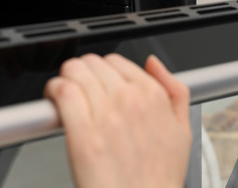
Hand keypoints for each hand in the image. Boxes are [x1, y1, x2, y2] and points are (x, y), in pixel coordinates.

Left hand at [44, 53, 191, 187]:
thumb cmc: (159, 179)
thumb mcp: (183, 131)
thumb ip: (174, 90)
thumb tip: (154, 64)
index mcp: (153, 96)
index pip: (116, 61)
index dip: (103, 71)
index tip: (98, 84)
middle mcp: (129, 99)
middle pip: (92, 63)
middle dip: (83, 73)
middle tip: (80, 90)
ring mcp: (106, 114)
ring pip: (75, 72)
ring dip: (66, 79)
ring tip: (65, 95)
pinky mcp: (83, 133)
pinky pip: (63, 92)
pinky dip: (54, 91)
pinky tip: (54, 101)